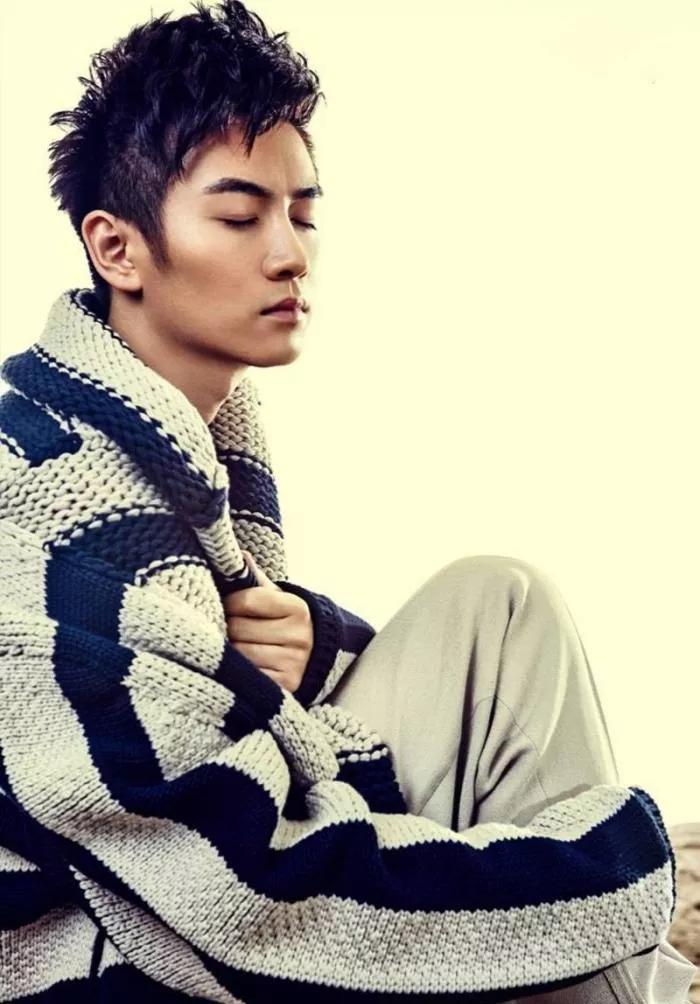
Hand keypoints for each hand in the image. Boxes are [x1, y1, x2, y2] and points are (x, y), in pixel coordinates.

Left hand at [223, 550, 312, 694]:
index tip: (228, 606)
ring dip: (230, 651)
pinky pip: (247, 677)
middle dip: (228, 627)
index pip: (247, 600)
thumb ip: (256, 579)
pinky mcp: (287, 686)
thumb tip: (238, 554)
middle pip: (239, 629)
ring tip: (234, 646)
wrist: (314, 656)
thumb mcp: (276, 599)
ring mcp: (294, 663)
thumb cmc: (285, 622)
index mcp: (298, 608)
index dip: (230, 603)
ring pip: (239, 654)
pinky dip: (240, 672)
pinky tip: (242, 666)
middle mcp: (300, 635)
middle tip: (228, 628)